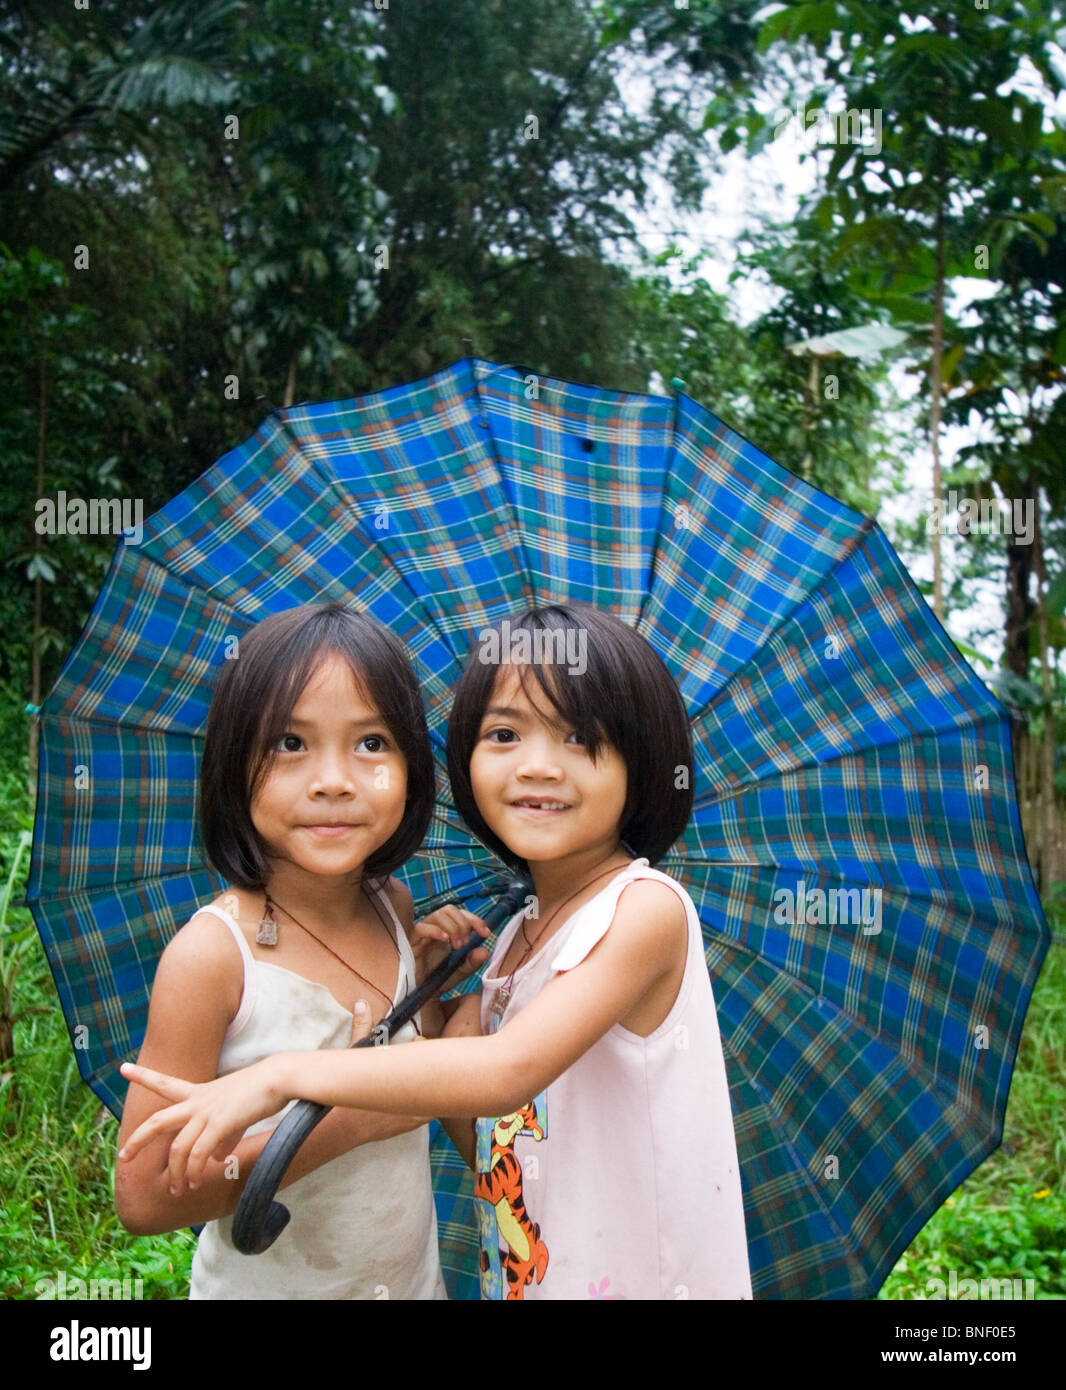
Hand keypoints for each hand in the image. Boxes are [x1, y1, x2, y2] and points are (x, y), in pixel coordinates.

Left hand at [118, 1056, 289, 1194]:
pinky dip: (194, 1171)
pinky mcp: (220, 1124)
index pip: (165, 1083)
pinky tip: (195, 1182)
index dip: (143, 1076)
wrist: (279, 1078)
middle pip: (158, 1121)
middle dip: (138, 1140)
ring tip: (177, 1191)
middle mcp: (197, 1101)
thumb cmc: (260, 1091)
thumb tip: (213, 1159)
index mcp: (199, 1092)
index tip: (123, 1068)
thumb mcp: (235, 1114)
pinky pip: (199, 1154)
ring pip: (178, 1148)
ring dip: (176, 1173)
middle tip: (123, 1156)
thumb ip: (221, 1137)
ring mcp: (207, 1112)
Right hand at [411, 906, 489, 987]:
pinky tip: (445, 940)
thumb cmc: (440, 978)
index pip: (461, 914)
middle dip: (463, 924)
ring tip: (457, 946)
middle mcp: (435, 928)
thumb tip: (485, 952)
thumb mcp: (461, 970)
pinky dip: (435, 931)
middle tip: (466, 943)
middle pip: (449, 910)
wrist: (424, 994)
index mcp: (448, 930)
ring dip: (452, 927)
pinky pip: (421, 928)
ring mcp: (423, 933)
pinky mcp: (412, 942)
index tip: (486, 933)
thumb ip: (473, 961)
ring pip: (438, 915)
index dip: (475, 919)